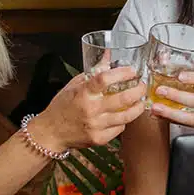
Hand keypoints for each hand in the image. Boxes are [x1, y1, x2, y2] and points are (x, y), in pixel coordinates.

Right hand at [29, 67, 146, 151]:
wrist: (51, 132)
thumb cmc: (61, 107)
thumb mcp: (74, 85)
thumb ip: (93, 72)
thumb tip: (108, 55)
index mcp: (83, 93)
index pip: (105, 79)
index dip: (122, 73)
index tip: (132, 70)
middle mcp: (90, 109)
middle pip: (123, 99)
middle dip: (138, 90)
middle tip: (142, 86)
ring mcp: (96, 126)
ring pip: (126, 116)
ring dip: (137, 107)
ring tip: (140, 101)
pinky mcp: (99, 139)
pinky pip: (119, 129)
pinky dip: (123, 121)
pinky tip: (123, 116)